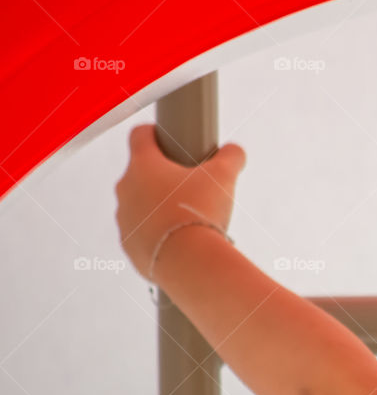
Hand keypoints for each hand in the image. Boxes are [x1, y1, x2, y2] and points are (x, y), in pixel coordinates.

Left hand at [114, 123, 246, 280]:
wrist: (188, 261)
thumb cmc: (200, 212)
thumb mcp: (223, 176)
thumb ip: (230, 156)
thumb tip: (233, 151)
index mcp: (143, 164)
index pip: (139, 135)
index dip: (154, 134)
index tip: (168, 140)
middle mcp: (126, 188)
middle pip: (141, 173)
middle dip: (163, 177)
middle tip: (191, 186)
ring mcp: (125, 219)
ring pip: (140, 205)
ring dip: (158, 207)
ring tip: (187, 218)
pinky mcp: (129, 246)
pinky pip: (142, 234)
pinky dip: (158, 234)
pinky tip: (180, 240)